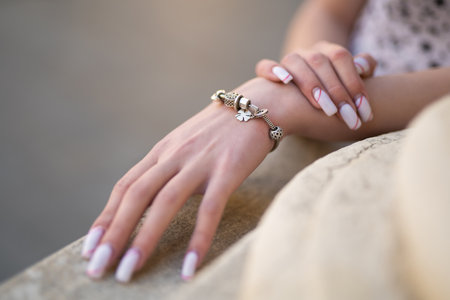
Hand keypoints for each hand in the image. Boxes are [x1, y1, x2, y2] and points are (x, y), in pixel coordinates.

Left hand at [80, 78, 302, 281]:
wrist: (256, 106)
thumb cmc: (218, 132)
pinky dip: (198, 239)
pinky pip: (210, 209)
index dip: (105, 217)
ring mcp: (200, 162)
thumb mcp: (184, 145)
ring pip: (165, 202)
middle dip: (114, 233)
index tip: (90, 248)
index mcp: (161, 152)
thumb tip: (147, 200)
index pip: (125, 186)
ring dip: (144, 239)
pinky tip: (189, 266)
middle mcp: (174, 156)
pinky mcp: (227, 170)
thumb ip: (165, 169)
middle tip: (98, 268)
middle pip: (136, 195)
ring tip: (128, 271)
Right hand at [255, 41, 376, 129]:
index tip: (363, 111)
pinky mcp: (269, 72)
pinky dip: (271, 70)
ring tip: (326, 109)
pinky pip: (264, 66)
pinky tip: (284, 81)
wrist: (307, 94)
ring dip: (311, 85)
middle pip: (320, 62)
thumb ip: (363, 69)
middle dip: (336, 92)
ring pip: (295, 63)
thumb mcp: (353, 82)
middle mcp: (307, 52)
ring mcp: (288, 61)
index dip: (353, 82)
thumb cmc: (335, 94)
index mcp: (328, 50)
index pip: (341, 58)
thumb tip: (361, 66)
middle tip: (349, 118)